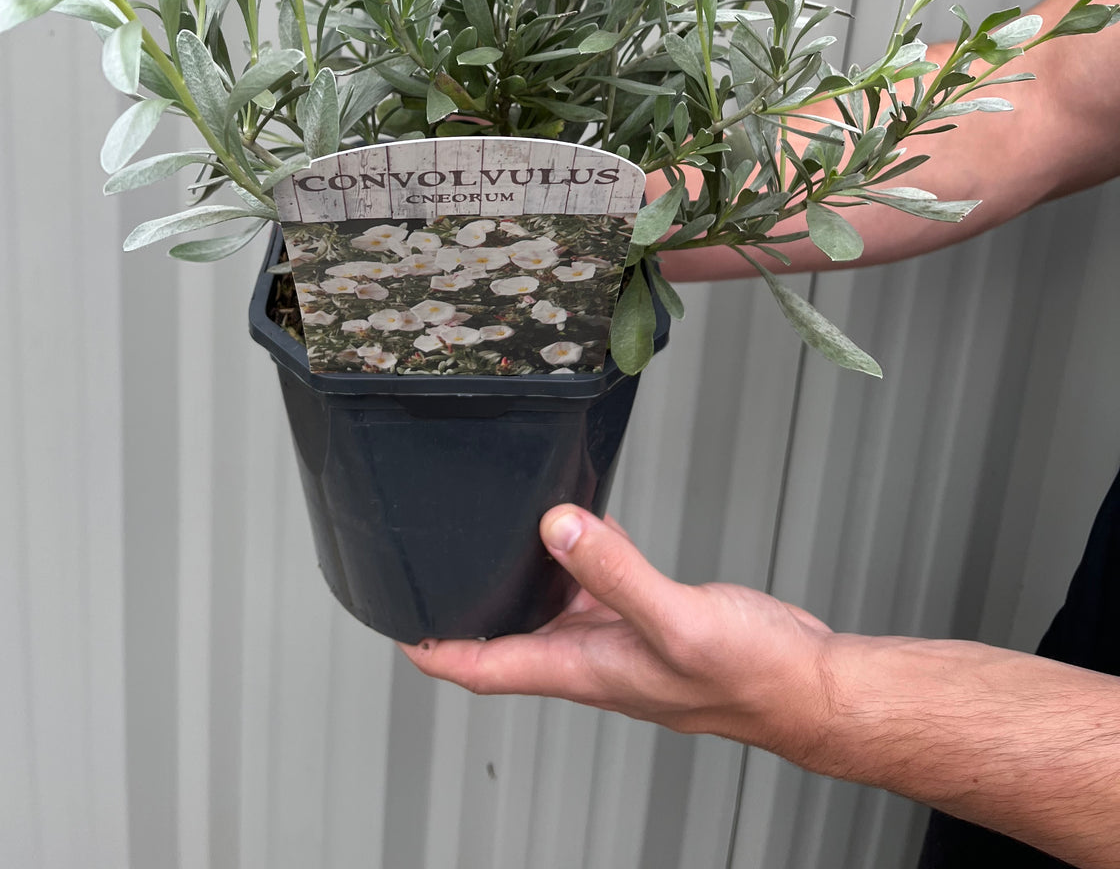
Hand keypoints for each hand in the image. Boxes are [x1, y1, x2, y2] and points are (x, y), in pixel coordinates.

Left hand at [399, 505, 834, 753]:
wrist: (808, 685)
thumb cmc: (751, 677)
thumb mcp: (676, 620)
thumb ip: (614, 573)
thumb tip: (557, 526)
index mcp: (583, 669)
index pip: (485, 667)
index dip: (435, 649)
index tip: (398, 626)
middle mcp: (593, 656)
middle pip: (510, 632)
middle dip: (471, 602)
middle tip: (435, 561)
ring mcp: (622, 637)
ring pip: (554, 601)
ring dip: (525, 571)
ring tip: (494, 531)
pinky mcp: (651, 615)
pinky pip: (599, 580)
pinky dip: (583, 551)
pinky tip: (584, 522)